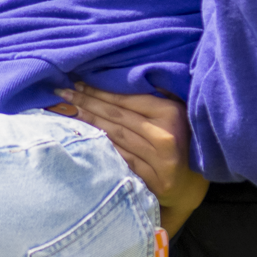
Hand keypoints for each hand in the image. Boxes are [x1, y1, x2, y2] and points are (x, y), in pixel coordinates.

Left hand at [50, 84, 210, 236]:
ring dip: (88, 122)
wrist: (193, 183)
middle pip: (116, 116)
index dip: (100, 91)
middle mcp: (164, 136)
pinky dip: (100, 146)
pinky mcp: (152, 180)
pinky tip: (83, 136)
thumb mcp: (178, 112)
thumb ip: (159, 94)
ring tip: (67, 110)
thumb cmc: (183, 140)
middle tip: (63, 93)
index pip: (126, 100)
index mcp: (170, 113)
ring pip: (114, 136)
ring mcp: (158, 160)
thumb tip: (132, 73)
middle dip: (86, 102)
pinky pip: (120, 158)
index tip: (78, 83)